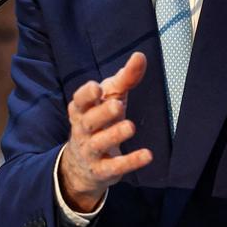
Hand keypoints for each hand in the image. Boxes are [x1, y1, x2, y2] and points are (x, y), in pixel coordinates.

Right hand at [58, 52, 153, 211]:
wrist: (82, 166)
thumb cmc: (100, 121)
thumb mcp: (111, 98)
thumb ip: (125, 78)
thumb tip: (140, 56)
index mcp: (81, 110)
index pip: (79, 101)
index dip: (86, 95)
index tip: (96, 88)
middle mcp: (82, 130)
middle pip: (89, 121)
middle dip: (102, 113)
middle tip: (118, 105)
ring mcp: (90, 151)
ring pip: (99, 143)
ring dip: (114, 135)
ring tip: (130, 127)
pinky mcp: (102, 170)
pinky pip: (115, 167)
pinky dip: (131, 162)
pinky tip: (147, 155)